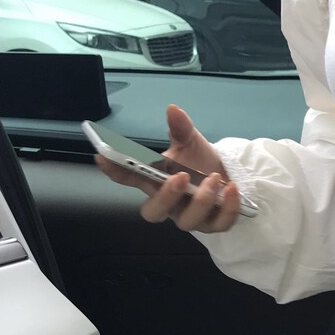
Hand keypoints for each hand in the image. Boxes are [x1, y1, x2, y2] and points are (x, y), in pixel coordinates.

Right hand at [93, 103, 242, 233]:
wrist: (229, 176)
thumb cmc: (200, 162)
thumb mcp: (190, 142)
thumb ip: (181, 128)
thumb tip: (173, 109)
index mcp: (156, 182)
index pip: (128, 179)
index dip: (114, 171)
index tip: (102, 157)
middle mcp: (169, 204)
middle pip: (154, 212)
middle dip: (165, 197)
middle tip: (179, 177)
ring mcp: (191, 217)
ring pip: (187, 222)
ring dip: (200, 201)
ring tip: (213, 179)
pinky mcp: (214, 225)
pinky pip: (219, 224)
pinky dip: (227, 208)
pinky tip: (231, 189)